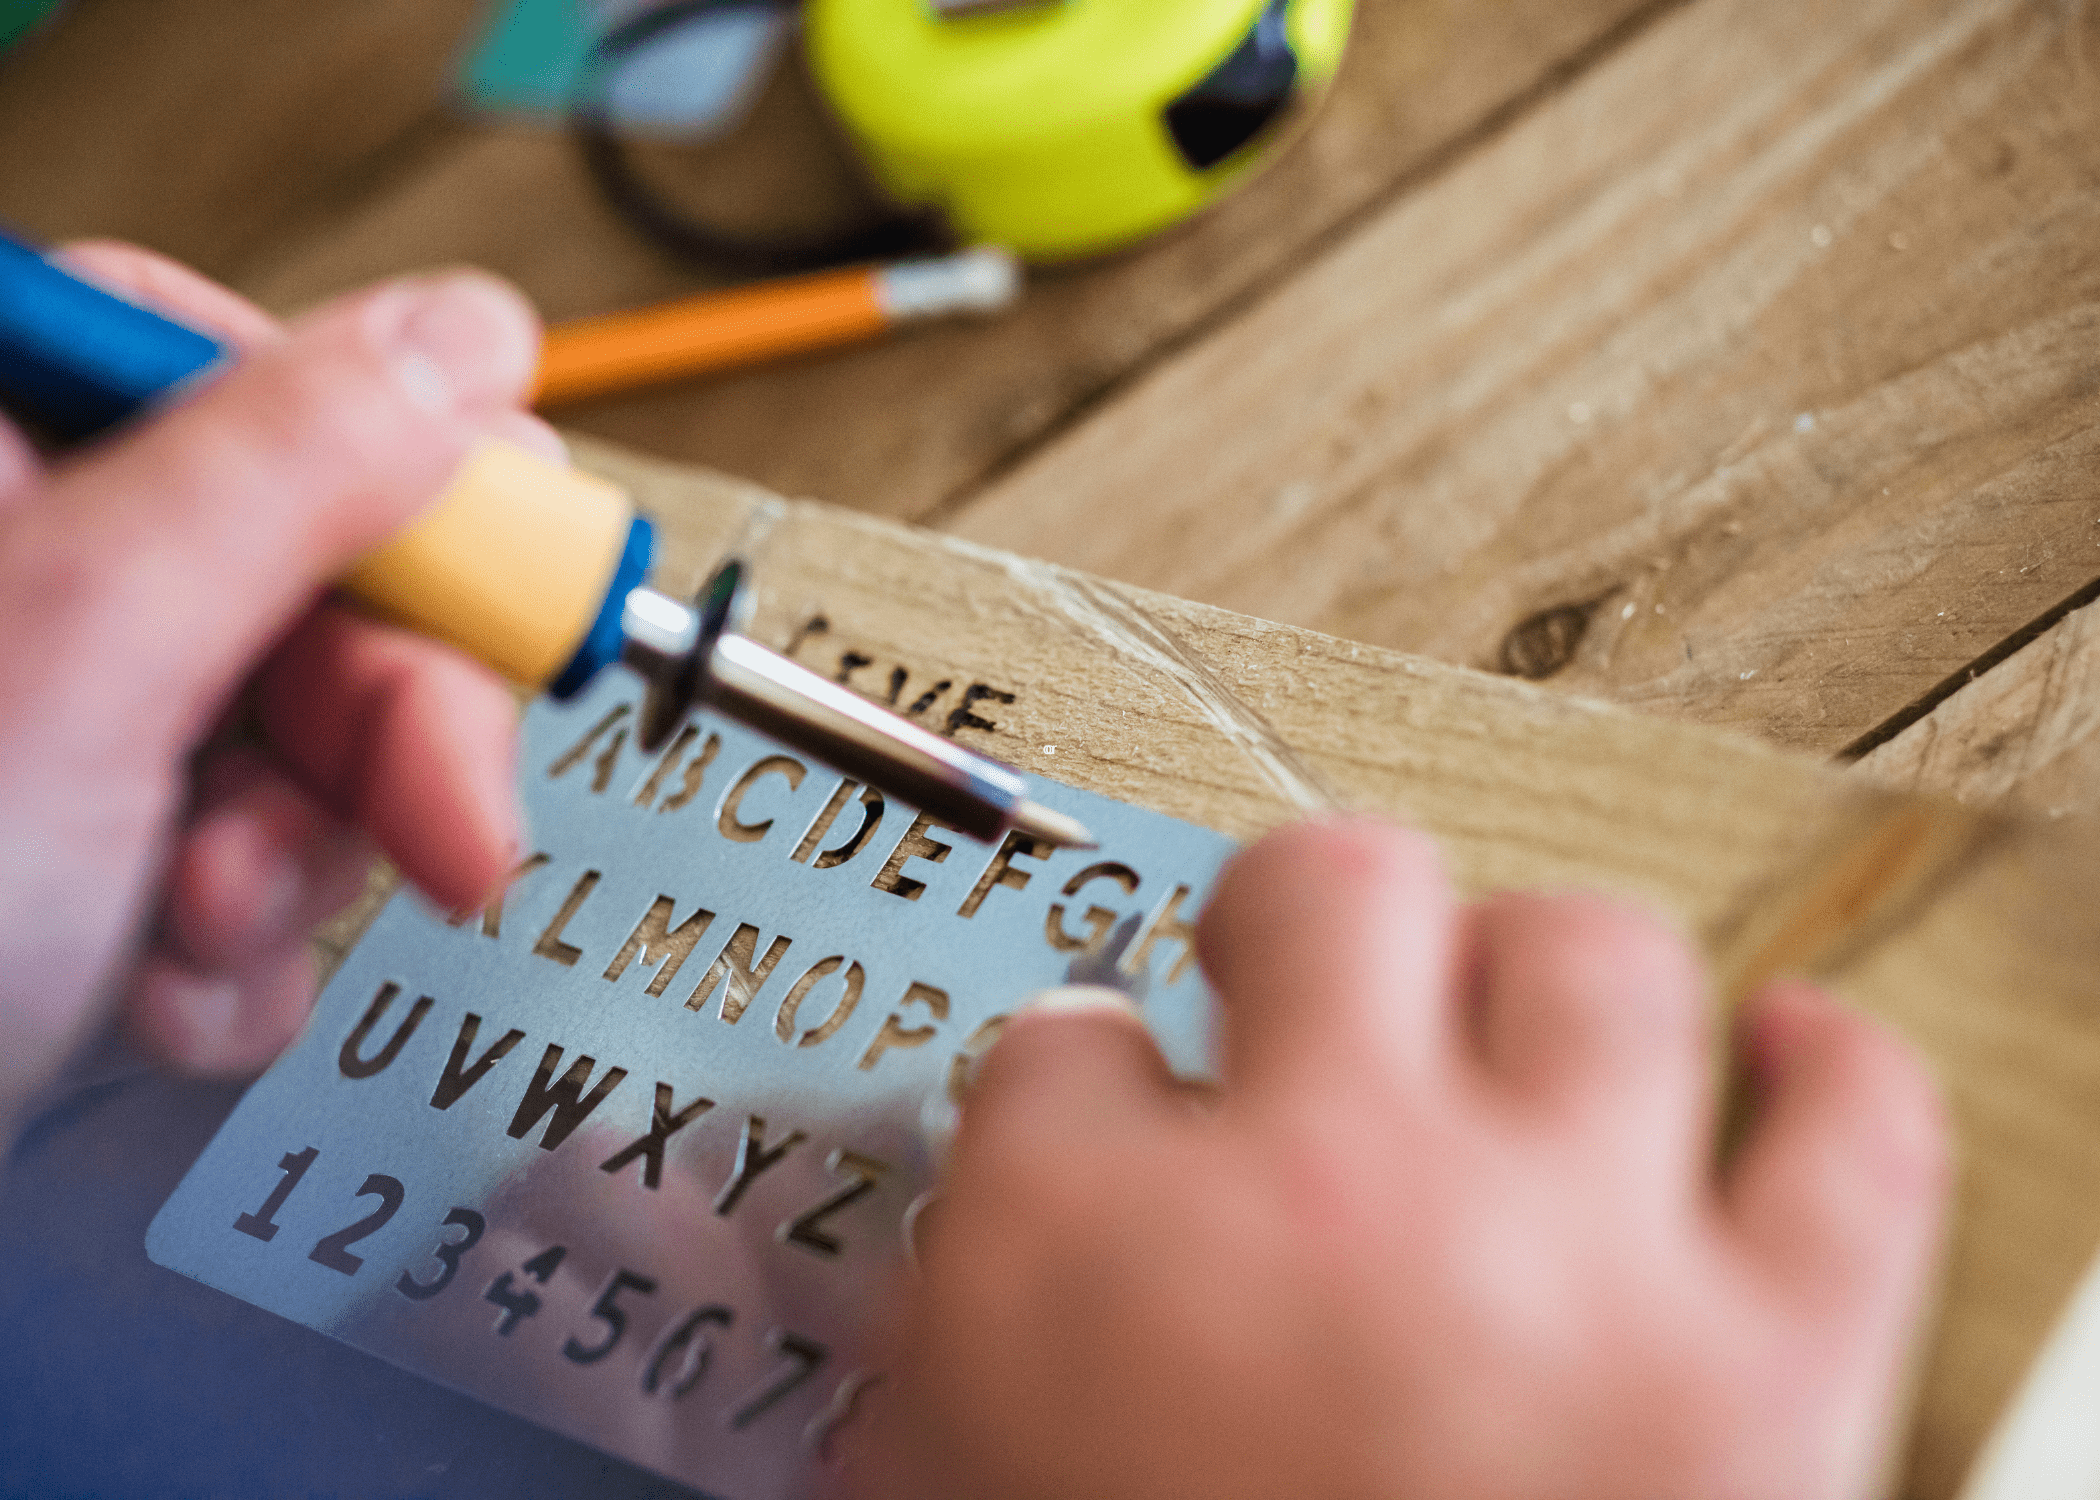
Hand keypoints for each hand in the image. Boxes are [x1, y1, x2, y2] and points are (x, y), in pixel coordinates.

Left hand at [0, 243, 550, 1129]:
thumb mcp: (77, 659)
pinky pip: (255, 860)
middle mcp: (27, 586)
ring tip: (208, 932)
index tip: (505, 577)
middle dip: (376, 730)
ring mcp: (62, 737)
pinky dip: (242, 951)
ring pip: (303, 738)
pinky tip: (168, 994)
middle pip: (309, 579)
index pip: (240, 374)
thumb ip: (281, 473)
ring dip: (301, 860)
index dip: (400, 475)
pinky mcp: (93, 868)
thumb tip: (461, 339)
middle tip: (447, 820)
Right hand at [842, 818, 1948, 1498]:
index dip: (1095, 1077)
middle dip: (1301, 926)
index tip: (1127, 1108)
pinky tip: (1783, 1061)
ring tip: (1520, 1038)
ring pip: (1588, 960)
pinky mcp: (1779, 1373)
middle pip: (1326, 894)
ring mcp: (1567, 1266)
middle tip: (1308, 991)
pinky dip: (1829, 1079)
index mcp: (1073, 1263)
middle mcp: (1317, 1206)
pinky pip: (1849, 1136)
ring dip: (1541, 982)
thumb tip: (973, 1260)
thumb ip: (946, 1369)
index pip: (1062, 1046)